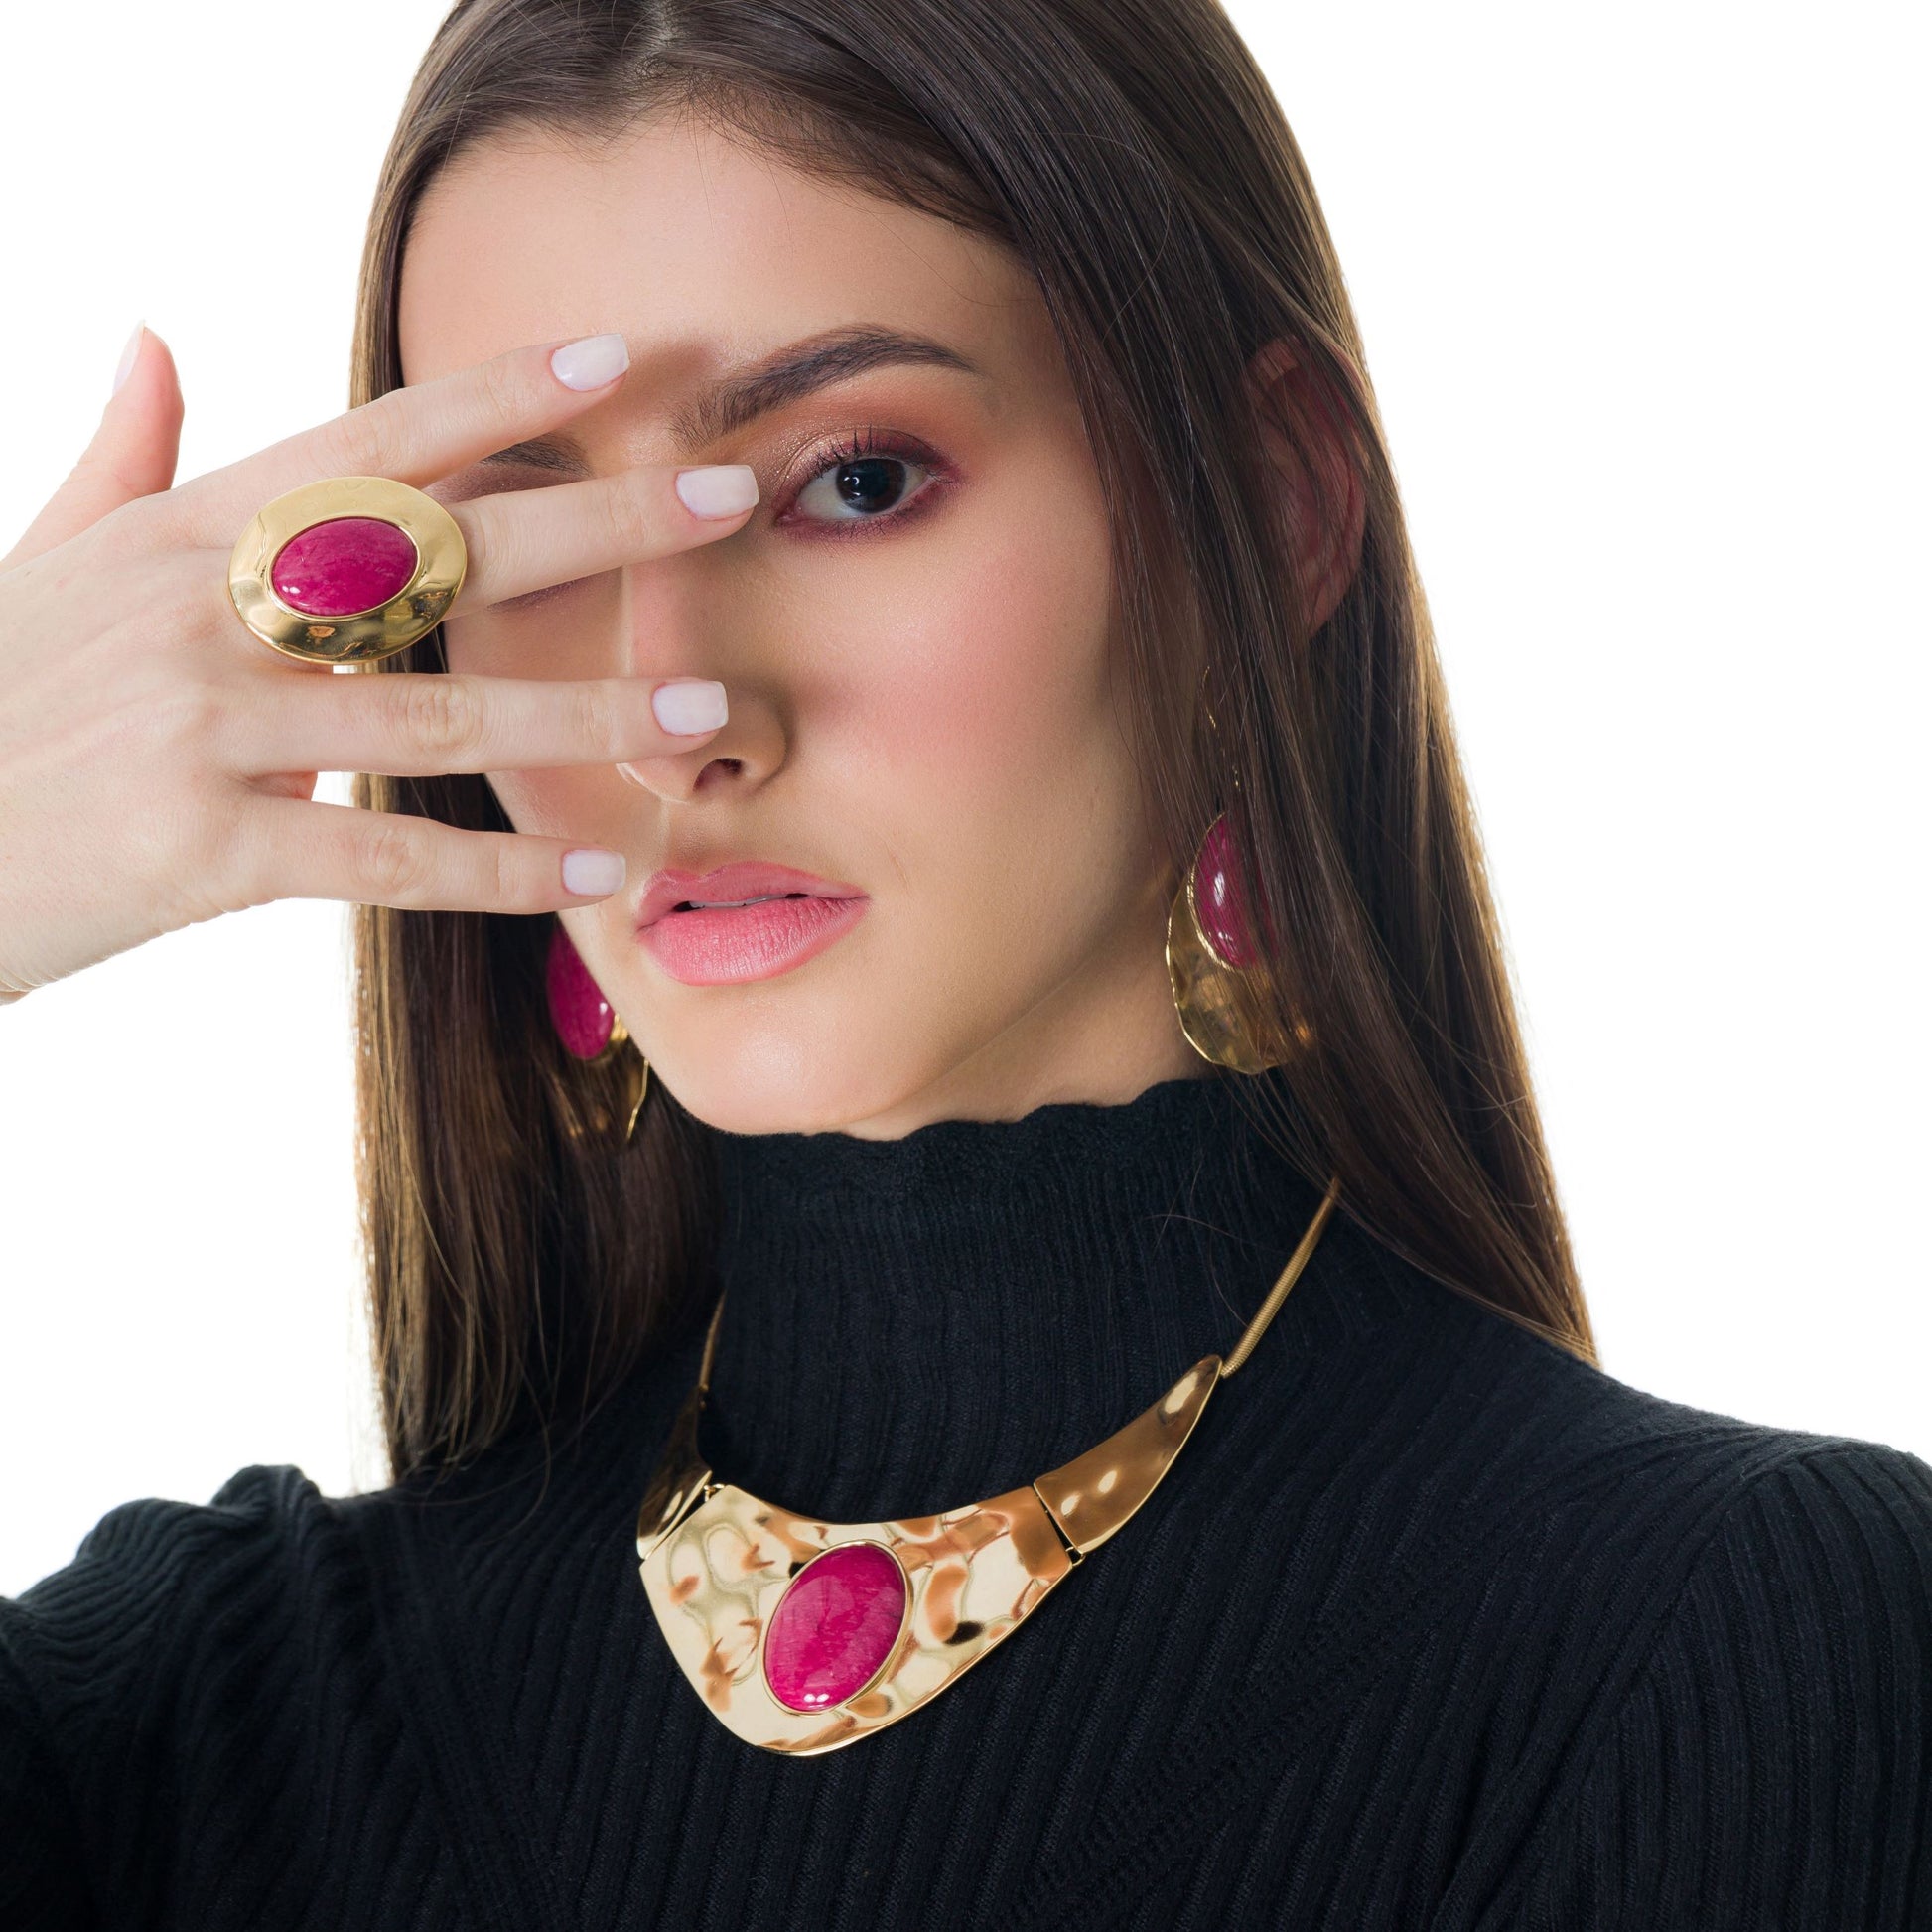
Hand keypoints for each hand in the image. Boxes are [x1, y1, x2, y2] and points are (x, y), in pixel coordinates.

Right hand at [0, 326, 752, 1002]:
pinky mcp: (200, 853)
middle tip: (729, 499)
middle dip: (595, 522)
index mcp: (182, 534)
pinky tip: (600, 872)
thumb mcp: (44, 560)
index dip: (494, 396)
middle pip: (434, 553)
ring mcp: (202, 729)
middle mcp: (203, 612)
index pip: (366, 444)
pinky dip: (498, 874)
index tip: (613, 361)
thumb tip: (157, 338)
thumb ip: (125, 457)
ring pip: (429, 715)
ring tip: (700, 713)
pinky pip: (381, 863)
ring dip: (579, 714)